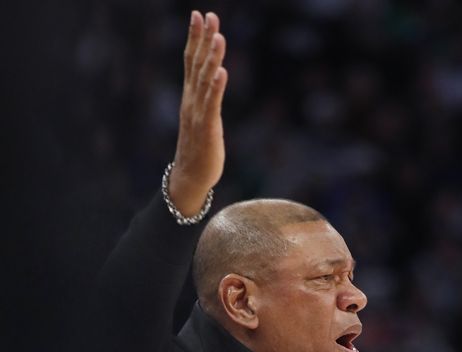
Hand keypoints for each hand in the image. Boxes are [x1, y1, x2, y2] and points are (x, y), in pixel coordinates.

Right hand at [169, 11, 227, 215]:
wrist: (190, 177)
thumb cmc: (199, 149)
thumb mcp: (204, 118)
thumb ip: (207, 99)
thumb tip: (213, 80)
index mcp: (191, 97)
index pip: (191, 60)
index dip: (195, 37)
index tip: (199, 14)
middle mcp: (192, 101)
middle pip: (197, 63)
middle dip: (203, 38)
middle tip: (208, 15)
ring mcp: (198, 113)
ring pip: (205, 80)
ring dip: (212, 58)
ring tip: (219, 37)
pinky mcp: (208, 127)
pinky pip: (212, 104)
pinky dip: (216, 87)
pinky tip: (222, 72)